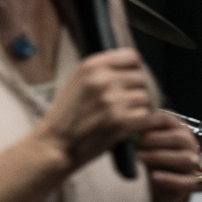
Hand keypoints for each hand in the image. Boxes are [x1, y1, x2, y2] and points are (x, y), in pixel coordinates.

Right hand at [35, 48, 157, 169]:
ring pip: (145, 97)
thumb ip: (102, 72)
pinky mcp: (120, 122)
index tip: (133, 79)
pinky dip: (141, 122)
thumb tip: (130, 67)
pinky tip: (131, 126)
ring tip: (129, 115)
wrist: (55, 145)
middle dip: (139, 90)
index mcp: (91, 66)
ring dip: (141, 107)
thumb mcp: (77, 82)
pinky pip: (145, 115)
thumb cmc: (65, 117)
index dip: (136, 69)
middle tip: (132, 102)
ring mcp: (112, 101)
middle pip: (141, 77)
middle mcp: (103, 80)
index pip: (131, 56)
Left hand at [137, 110, 199, 201]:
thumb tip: (123, 124)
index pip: (169, 120)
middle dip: (154, 139)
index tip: (133, 126)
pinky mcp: (190, 183)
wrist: (159, 185)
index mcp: (178, 129)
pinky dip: (169, 179)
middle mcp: (189, 145)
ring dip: (159, 157)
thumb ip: (138, 133)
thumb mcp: (145, 143)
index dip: (151, 122)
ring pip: (184, 158)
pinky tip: (154, 176)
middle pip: (179, 138)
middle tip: (135, 143)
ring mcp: (192, 165)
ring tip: (139, 158)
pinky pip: (184, 181)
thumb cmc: (152, 159)